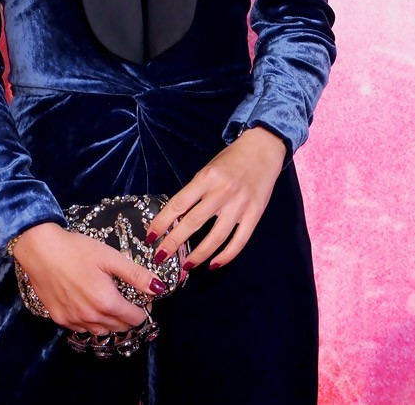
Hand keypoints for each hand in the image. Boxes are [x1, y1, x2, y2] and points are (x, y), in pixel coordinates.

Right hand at [10, 222, 166, 332]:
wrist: (41, 250)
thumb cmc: (77, 249)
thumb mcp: (110, 257)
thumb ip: (136, 275)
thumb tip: (159, 288)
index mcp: (106, 302)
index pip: (134, 320)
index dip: (142, 310)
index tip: (142, 298)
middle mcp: (90, 318)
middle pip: (119, 328)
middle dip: (128, 316)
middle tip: (127, 298)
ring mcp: (73, 321)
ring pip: (100, 331)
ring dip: (110, 322)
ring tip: (110, 302)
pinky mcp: (59, 319)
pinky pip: (81, 329)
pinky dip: (91, 322)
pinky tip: (89, 305)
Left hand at [144, 126, 286, 270]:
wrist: (263, 149)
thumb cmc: (231, 159)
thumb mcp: (209, 168)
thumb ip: (196, 190)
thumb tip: (177, 216)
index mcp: (207, 177)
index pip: (179, 203)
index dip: (162, 221)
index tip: (151, 235)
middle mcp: (222, 191)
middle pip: (193, 222)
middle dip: (174, 242)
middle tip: (160, 256)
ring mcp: (240, 204)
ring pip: (216, 237)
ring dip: (199, 255)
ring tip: (186, 266)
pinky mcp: (254, 214)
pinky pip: (239, 241)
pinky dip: (226, 256)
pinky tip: (214, 264)